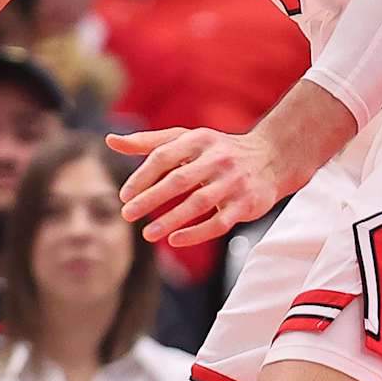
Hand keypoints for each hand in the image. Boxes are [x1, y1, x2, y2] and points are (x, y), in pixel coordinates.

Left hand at [106, 127, 290, 247]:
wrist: (271, 158)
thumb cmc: (216, 150)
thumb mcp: (185, 139)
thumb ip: (148, 142)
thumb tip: (110, 141)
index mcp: (198, 139)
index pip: (164, 155)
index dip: (142, 175)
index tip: (124, 195)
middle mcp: (217, 158)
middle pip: (178, 179)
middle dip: (150, 198)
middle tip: (126, 214)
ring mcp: (233, 182)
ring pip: (198, 203)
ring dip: (171, 220)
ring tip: (147, 234)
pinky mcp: (246, 204)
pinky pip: (220, 222)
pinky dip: (196, 233)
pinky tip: (175, 240)